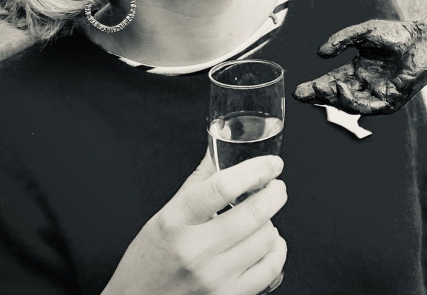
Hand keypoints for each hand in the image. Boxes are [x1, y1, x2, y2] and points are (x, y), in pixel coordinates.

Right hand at [102, 153, 286, 294]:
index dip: (256, 170)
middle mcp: (195, 251)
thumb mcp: (166, 214)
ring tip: (262, 218)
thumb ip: (199, 181)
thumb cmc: (150, 259)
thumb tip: (220, 148)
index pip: (224, 186)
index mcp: (176, 221)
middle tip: (276, 186)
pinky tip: (268, 243)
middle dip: (274, 192)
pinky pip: (270, 268)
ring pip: (266, 238)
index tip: (271, 164)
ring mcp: (213, 279)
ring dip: (271, 222)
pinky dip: (276, 250)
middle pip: (253, 213)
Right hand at [293, 18, 426, 113]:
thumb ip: (342, 40)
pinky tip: (343, 89)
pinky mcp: (391, 102)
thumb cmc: (397, 34)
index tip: (299, 90)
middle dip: (318, 97)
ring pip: (350, 104)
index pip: (332, 82)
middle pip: (336, 96)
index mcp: (357, 70)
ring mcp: (378, 95)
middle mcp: (365, 85)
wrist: (424, 39)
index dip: (316, 87)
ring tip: (322, 87)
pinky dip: (353, 101)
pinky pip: (368, 107)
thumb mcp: (363, 32)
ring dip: (334, 98)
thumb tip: (320, 54)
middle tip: (301, 94)